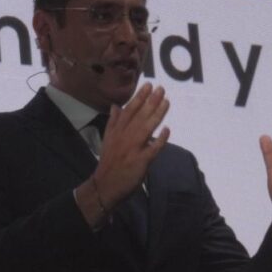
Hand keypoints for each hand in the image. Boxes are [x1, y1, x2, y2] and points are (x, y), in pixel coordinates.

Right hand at [94, 83, 170, 207]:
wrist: (105, 185)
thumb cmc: (109, 162)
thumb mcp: (108, 139)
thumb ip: (113, 122)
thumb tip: (115, 106)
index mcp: (116, 131)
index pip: (129, 110)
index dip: (139, 97)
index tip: (149, 85)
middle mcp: (124, 137)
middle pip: (139, 116)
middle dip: (151, 101)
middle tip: (161, 89)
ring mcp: (132, 149)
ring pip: (146, 128)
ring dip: (157, 115)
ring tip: (166, 102)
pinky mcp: (140, 161)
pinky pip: (152, 149)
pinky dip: (159, 140)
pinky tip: (167, 130)